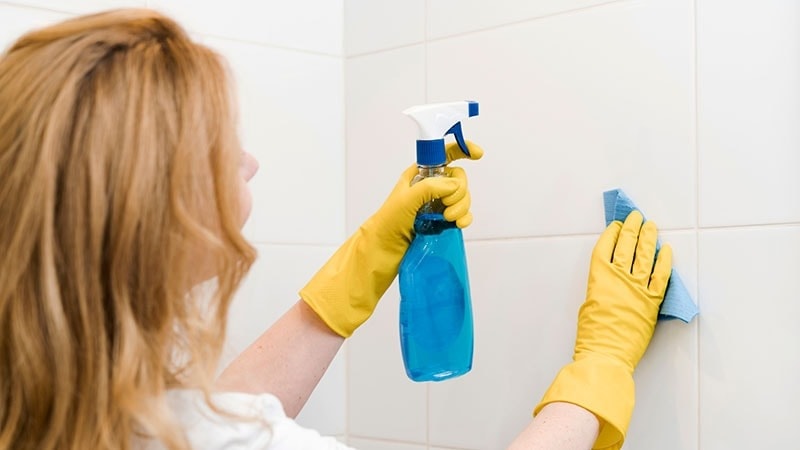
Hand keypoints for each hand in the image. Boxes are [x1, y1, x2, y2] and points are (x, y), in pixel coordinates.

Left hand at [300, 141, 482, 337]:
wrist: (383, 251)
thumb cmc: (388, 223)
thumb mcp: (406, 200)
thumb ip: (431, 188)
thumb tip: (454, 187)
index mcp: (419, 174)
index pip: (444, 154)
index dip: (462, 149)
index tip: (477, 155)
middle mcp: (430, 187)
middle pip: (459, 179)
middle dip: (459, 192)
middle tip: (446, 207)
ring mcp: (437, 205)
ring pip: (462, 198)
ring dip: (461, 207)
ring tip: (448, 220)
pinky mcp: (442, 222)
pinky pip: (463, 215)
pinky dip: (464, 218)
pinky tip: (458, 225)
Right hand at [535, 210, 671, 449]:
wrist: (605, 354)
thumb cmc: (592, 334)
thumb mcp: (588, 304)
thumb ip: (600, 288)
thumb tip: (611, 282)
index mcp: (598, 277)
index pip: (605, 247)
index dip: (611, 234)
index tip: (616, 226)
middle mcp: (618, 277)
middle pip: (626, 245)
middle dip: (631, 228)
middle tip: (635, 217)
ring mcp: (637, 287)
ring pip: (644, 255)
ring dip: (648, 237)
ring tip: (650, 226)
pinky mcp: (652, 301)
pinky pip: (661, 276)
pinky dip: (665, 262)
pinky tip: (666, 250)